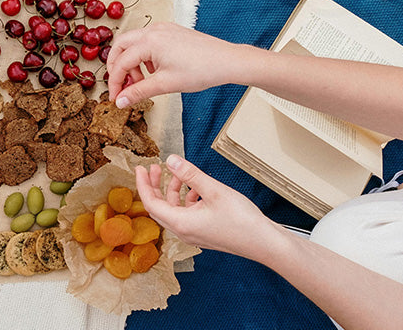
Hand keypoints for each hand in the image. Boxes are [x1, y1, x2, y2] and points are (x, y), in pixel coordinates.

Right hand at [105, 22, 247, 108]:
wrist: (227, 61)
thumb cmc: (201, 70)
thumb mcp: (165, 85)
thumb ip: (139, 92)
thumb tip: (121, 101)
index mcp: (149, 41)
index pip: (121, 62)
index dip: (115, 82)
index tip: (116, 98)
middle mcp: (154, 30)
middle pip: (121, 46)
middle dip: (117, 67)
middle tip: (121, 86)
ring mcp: (163, 28)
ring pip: (134, 43)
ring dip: (131, 62)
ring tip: (142, 82)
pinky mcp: (171, 31)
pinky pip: (148, 41)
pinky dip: (144, 56)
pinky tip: (154, 71)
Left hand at [136, 155, 285, 259]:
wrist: (263, 242)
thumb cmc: (241, 221)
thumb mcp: (214, 190)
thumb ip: (190, 174)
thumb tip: (171, 160)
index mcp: (180, 223)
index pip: (151, 203)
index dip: (143, 184)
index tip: (140, 168)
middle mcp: (183, 231)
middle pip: (159, 207)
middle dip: (156, 186)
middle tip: (155, 168)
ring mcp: (193, 234)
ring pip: (174, 210)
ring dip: (174, 191)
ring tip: (180, 174)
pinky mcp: (204, 233)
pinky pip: (187, 215)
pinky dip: (187, 200)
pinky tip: (197, 188)